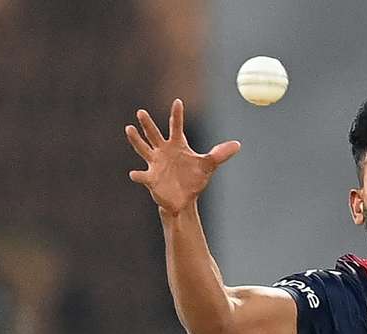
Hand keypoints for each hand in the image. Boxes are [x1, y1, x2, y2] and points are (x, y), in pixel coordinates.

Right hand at [125, 99, 239, 213]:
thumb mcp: (208, 165)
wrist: (185, 198)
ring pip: (143, 149)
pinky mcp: (151, 178)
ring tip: (129, 129)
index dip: (177, 114)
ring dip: (136, 140)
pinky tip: (134, 174)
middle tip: (141, 112)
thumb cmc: (194, 178)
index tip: (178, 102)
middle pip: (153, 134)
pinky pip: (142, 175)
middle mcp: (163, 151)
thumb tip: (237, 144)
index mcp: (177, 145)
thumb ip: (220, 154)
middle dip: (147, 124)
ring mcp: (155, 163)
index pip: (176, 126)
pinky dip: (138, 175)